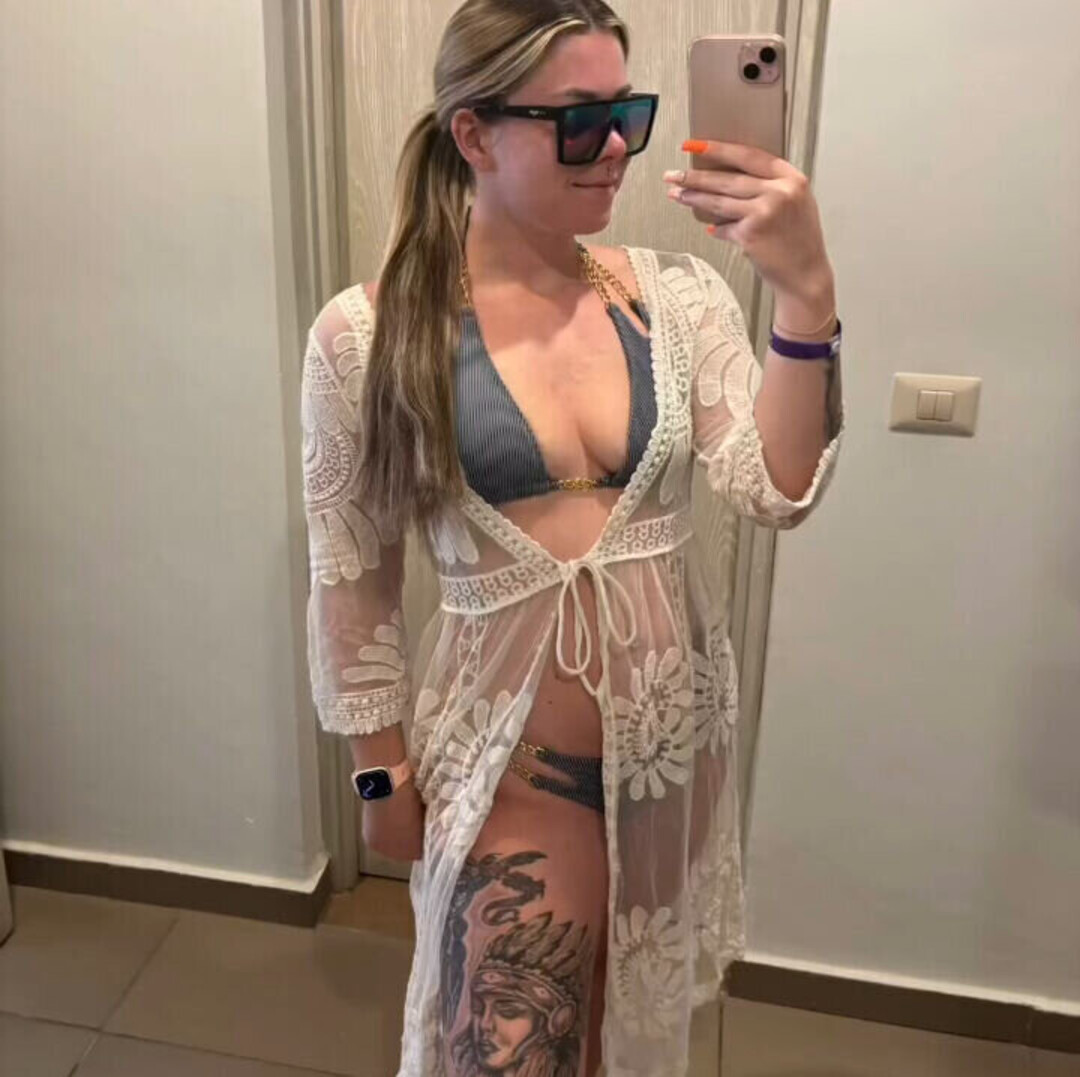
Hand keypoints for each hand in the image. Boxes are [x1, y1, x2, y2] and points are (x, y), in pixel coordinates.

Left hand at [664, 139, 833, 302]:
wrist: (805, 275)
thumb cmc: (799, 241)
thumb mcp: (795, 203)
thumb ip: (769, 187)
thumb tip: (729, 179)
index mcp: (791, 178)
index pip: (748, 155)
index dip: (719, 149)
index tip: (695, 146)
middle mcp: (779, 192)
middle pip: (727, 178)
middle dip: (695, 176)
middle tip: (673, 174)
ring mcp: (764, 213)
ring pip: (719, 201)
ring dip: (693, 197)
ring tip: (676, 193)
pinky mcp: (750, 234)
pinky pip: (723, 227)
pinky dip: (716, 229)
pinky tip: (709, 228)